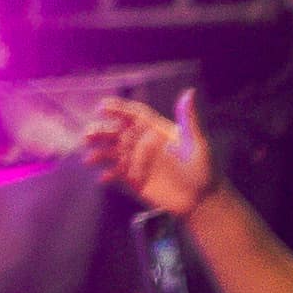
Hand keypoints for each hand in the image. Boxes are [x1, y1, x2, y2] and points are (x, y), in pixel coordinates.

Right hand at [77, 87, 215, 213]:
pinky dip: (108, 176)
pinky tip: (102, 178)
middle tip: (88, 134)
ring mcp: (137, 161)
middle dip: (101, 131)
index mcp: (156, 130)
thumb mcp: (198, 143)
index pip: (134, 115)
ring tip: (89, 158)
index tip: (103, 107)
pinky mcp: (135, 179)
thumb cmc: (204, 168)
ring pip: (112, 152)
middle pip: (117, 132)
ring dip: (99, 153)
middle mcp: (143, 143)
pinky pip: (117, 174)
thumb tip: (190, 92)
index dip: (118, 109)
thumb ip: (189, 119)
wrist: (203, 199)